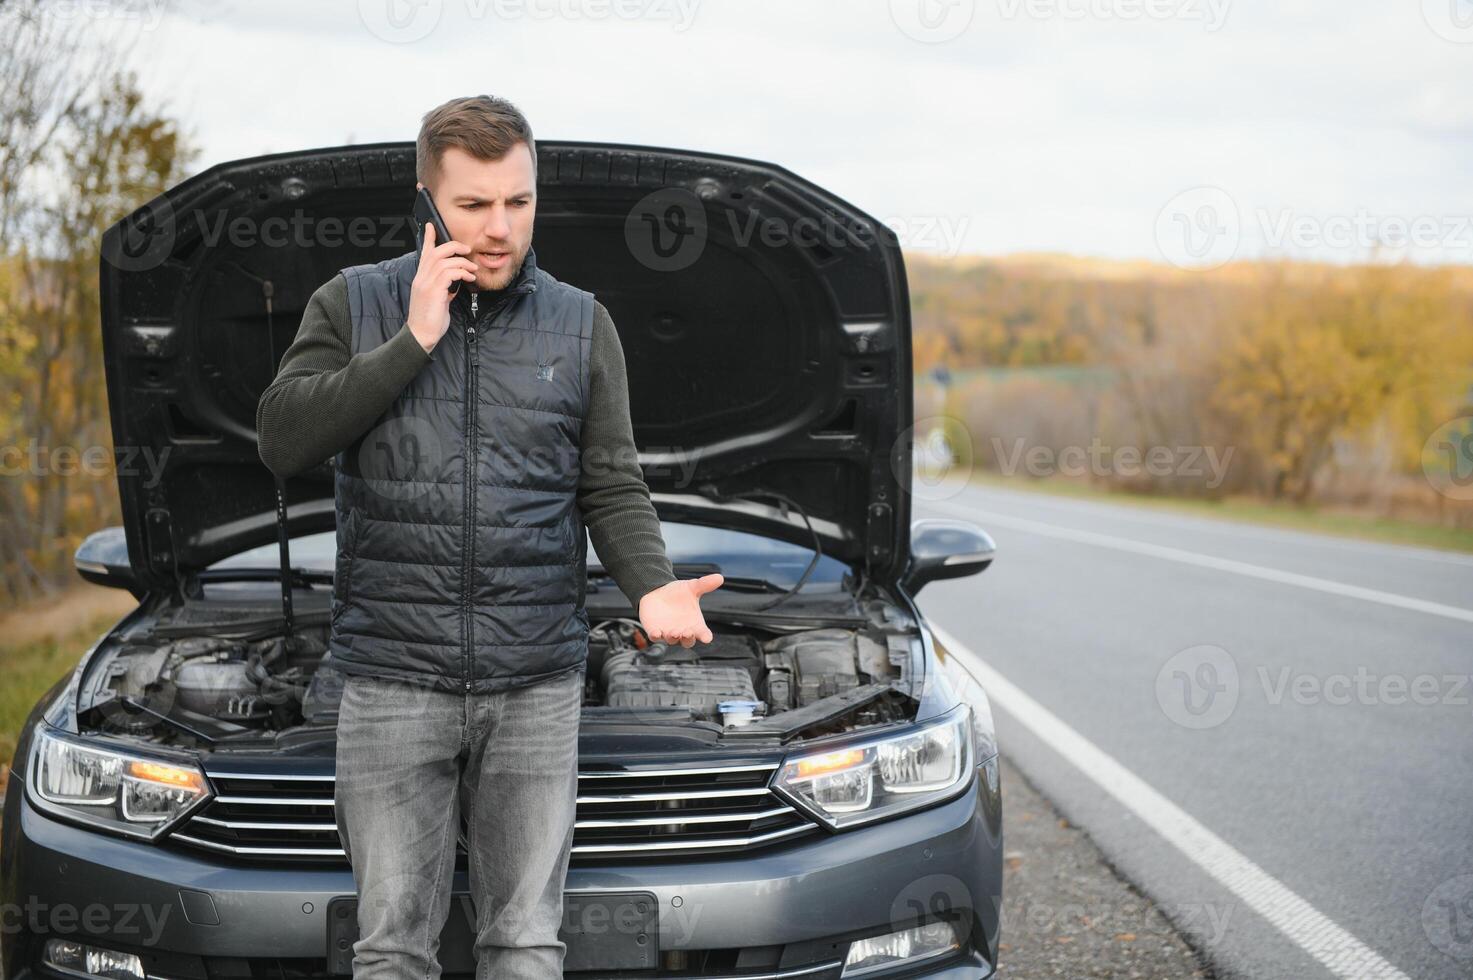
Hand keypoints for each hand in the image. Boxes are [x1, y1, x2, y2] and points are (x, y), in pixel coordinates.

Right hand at [406, 221, 476, 353]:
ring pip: (444, 260)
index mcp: (421, 278)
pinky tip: (470, 278)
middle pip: (437, 252)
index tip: (432, 225)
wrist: (422, 336)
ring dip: (462, 262)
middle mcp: (421, 278)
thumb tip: (456, 280)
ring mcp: (426, 284)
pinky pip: (449, 273)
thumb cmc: (430, 320)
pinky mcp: (433, 291)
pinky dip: (463, 272)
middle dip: (454, 247)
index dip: (429, 238)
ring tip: (473, 269)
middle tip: (467, 250)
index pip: (424, 253)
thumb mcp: (439, 300)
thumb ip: (444, 287)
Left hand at [637, 574, 722, 647]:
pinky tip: (656, 633)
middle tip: (688, 632)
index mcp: (695, 624)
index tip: (707, 638)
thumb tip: (720, 577)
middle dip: (688, 638)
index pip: (703, 633)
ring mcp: (668, 633)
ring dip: (673, 637)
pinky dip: (656, 636)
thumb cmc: (678, 593)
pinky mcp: (655, 631)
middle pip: (688, 641)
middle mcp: (683, 631)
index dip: (705, 636)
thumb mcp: (692, 587)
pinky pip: (655, 637)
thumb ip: (705, 584)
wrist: (658, 592)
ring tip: (674, 632)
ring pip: (671, 640)